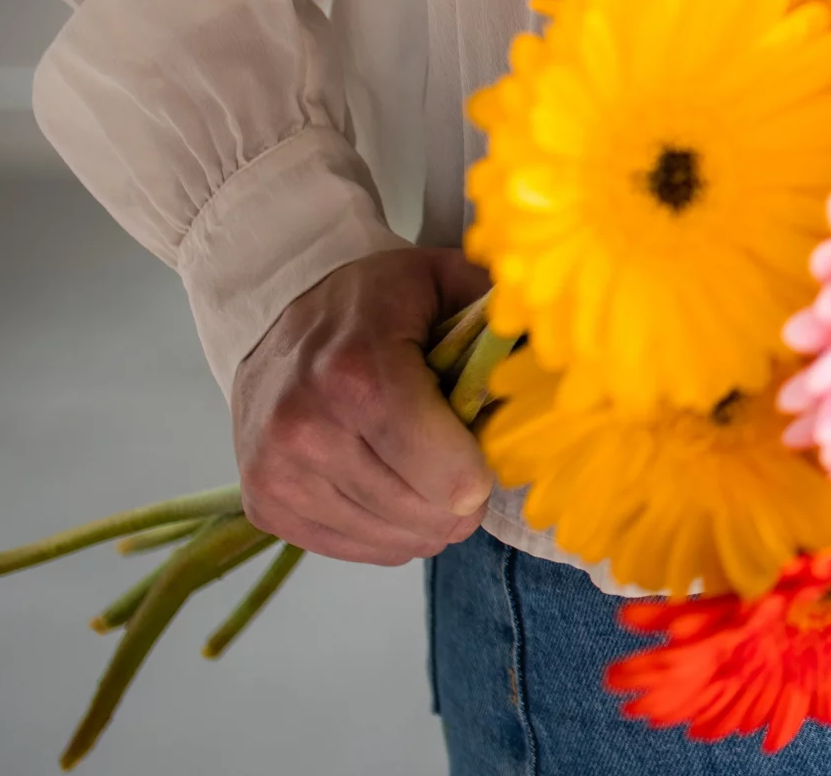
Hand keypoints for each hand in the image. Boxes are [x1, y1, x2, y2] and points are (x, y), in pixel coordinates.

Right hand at [232, 246, 495, 564]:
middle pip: (427, 513)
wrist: (273, 315)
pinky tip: (387, 484)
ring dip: (427, 516)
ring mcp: (278, 473)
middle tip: (458, 458)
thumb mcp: (442, 280)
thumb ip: (500, 315)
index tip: (482, 452)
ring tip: (424, 470)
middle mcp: (307, 429)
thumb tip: (565, 353)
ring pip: (397, 540)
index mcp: (357, 372)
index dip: (480, 473)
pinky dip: (388, 529)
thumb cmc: (373, 302)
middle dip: (461, 496)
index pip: (443, 471)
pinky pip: (359, 551)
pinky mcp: (265, 506)